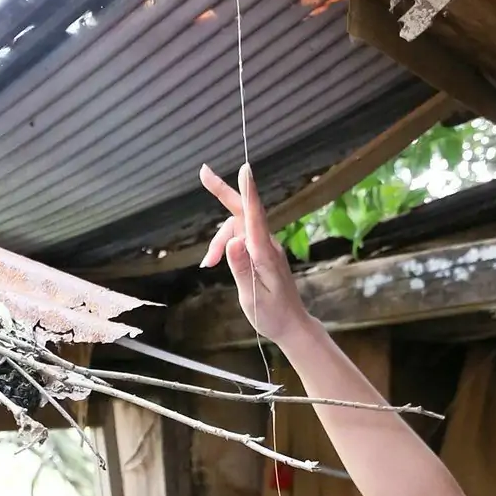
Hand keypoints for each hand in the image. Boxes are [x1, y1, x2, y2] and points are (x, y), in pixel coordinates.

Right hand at [198, 162, 310, 345]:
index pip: (256, 218)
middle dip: (224, 193)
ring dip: (218, 240)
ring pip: (237, 229)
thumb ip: (241, 268)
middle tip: (203, 173)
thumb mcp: (252, 297)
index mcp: (265, 255)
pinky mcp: (263, 253)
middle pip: (243, 213)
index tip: (245, 169)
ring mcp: (266, 248)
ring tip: (207, 264)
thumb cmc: (273, 315)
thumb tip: (233, 241)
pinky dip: (226, 246)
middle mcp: (267, 246)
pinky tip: (214, 261)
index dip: (248, 192)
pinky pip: (242, 239)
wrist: (292, 326)